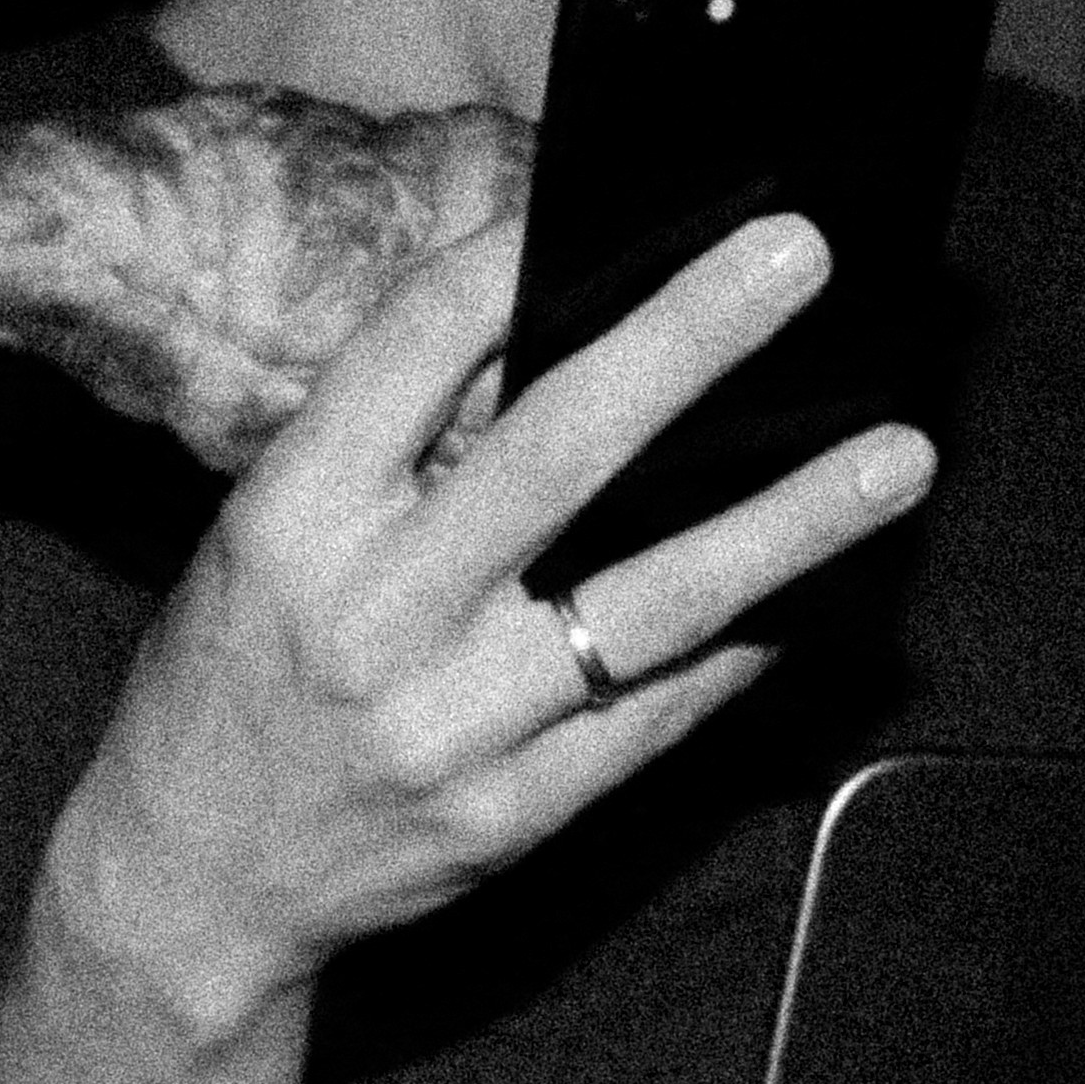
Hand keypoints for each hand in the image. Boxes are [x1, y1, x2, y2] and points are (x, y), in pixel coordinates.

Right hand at [36, 208, 941, 1041]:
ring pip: (649, 602)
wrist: (191, 882)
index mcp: (293, 518)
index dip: (522, 255)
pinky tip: (818, 595)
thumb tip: (562, 336)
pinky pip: (656, 718)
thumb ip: (389, 450)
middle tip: (798, 259)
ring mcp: (449, 726)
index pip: (418, 345)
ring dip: (786, 524)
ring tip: (893, 458)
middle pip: (558, 452)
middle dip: (689, 343)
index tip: (628, 201)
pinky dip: (744, 650)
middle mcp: (372, 616)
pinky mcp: (510, 814)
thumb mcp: (264, 539)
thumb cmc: (235, 681)